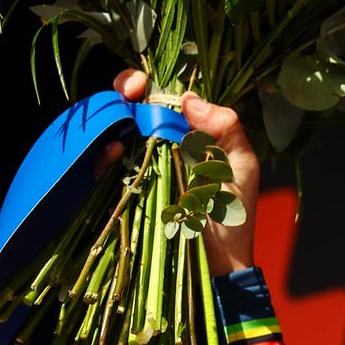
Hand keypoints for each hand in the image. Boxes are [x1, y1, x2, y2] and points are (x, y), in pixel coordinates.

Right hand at [103, 70, 259, 274]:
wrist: (218, 261)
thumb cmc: (234, 213)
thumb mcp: (240, 166)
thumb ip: (226, 129)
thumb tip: (188, 99)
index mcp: (189, 133)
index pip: (162, 95)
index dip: (148, 83)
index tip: (143, 84)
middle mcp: (160, 144)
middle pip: (132, 104)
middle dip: (123, 89)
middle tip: (129, 92)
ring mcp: (139, 167)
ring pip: (113, 130)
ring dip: (112, 118)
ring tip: (122, 120)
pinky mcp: (125, 191)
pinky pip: (104, 168)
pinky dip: (104, 157)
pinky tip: (115, 153)